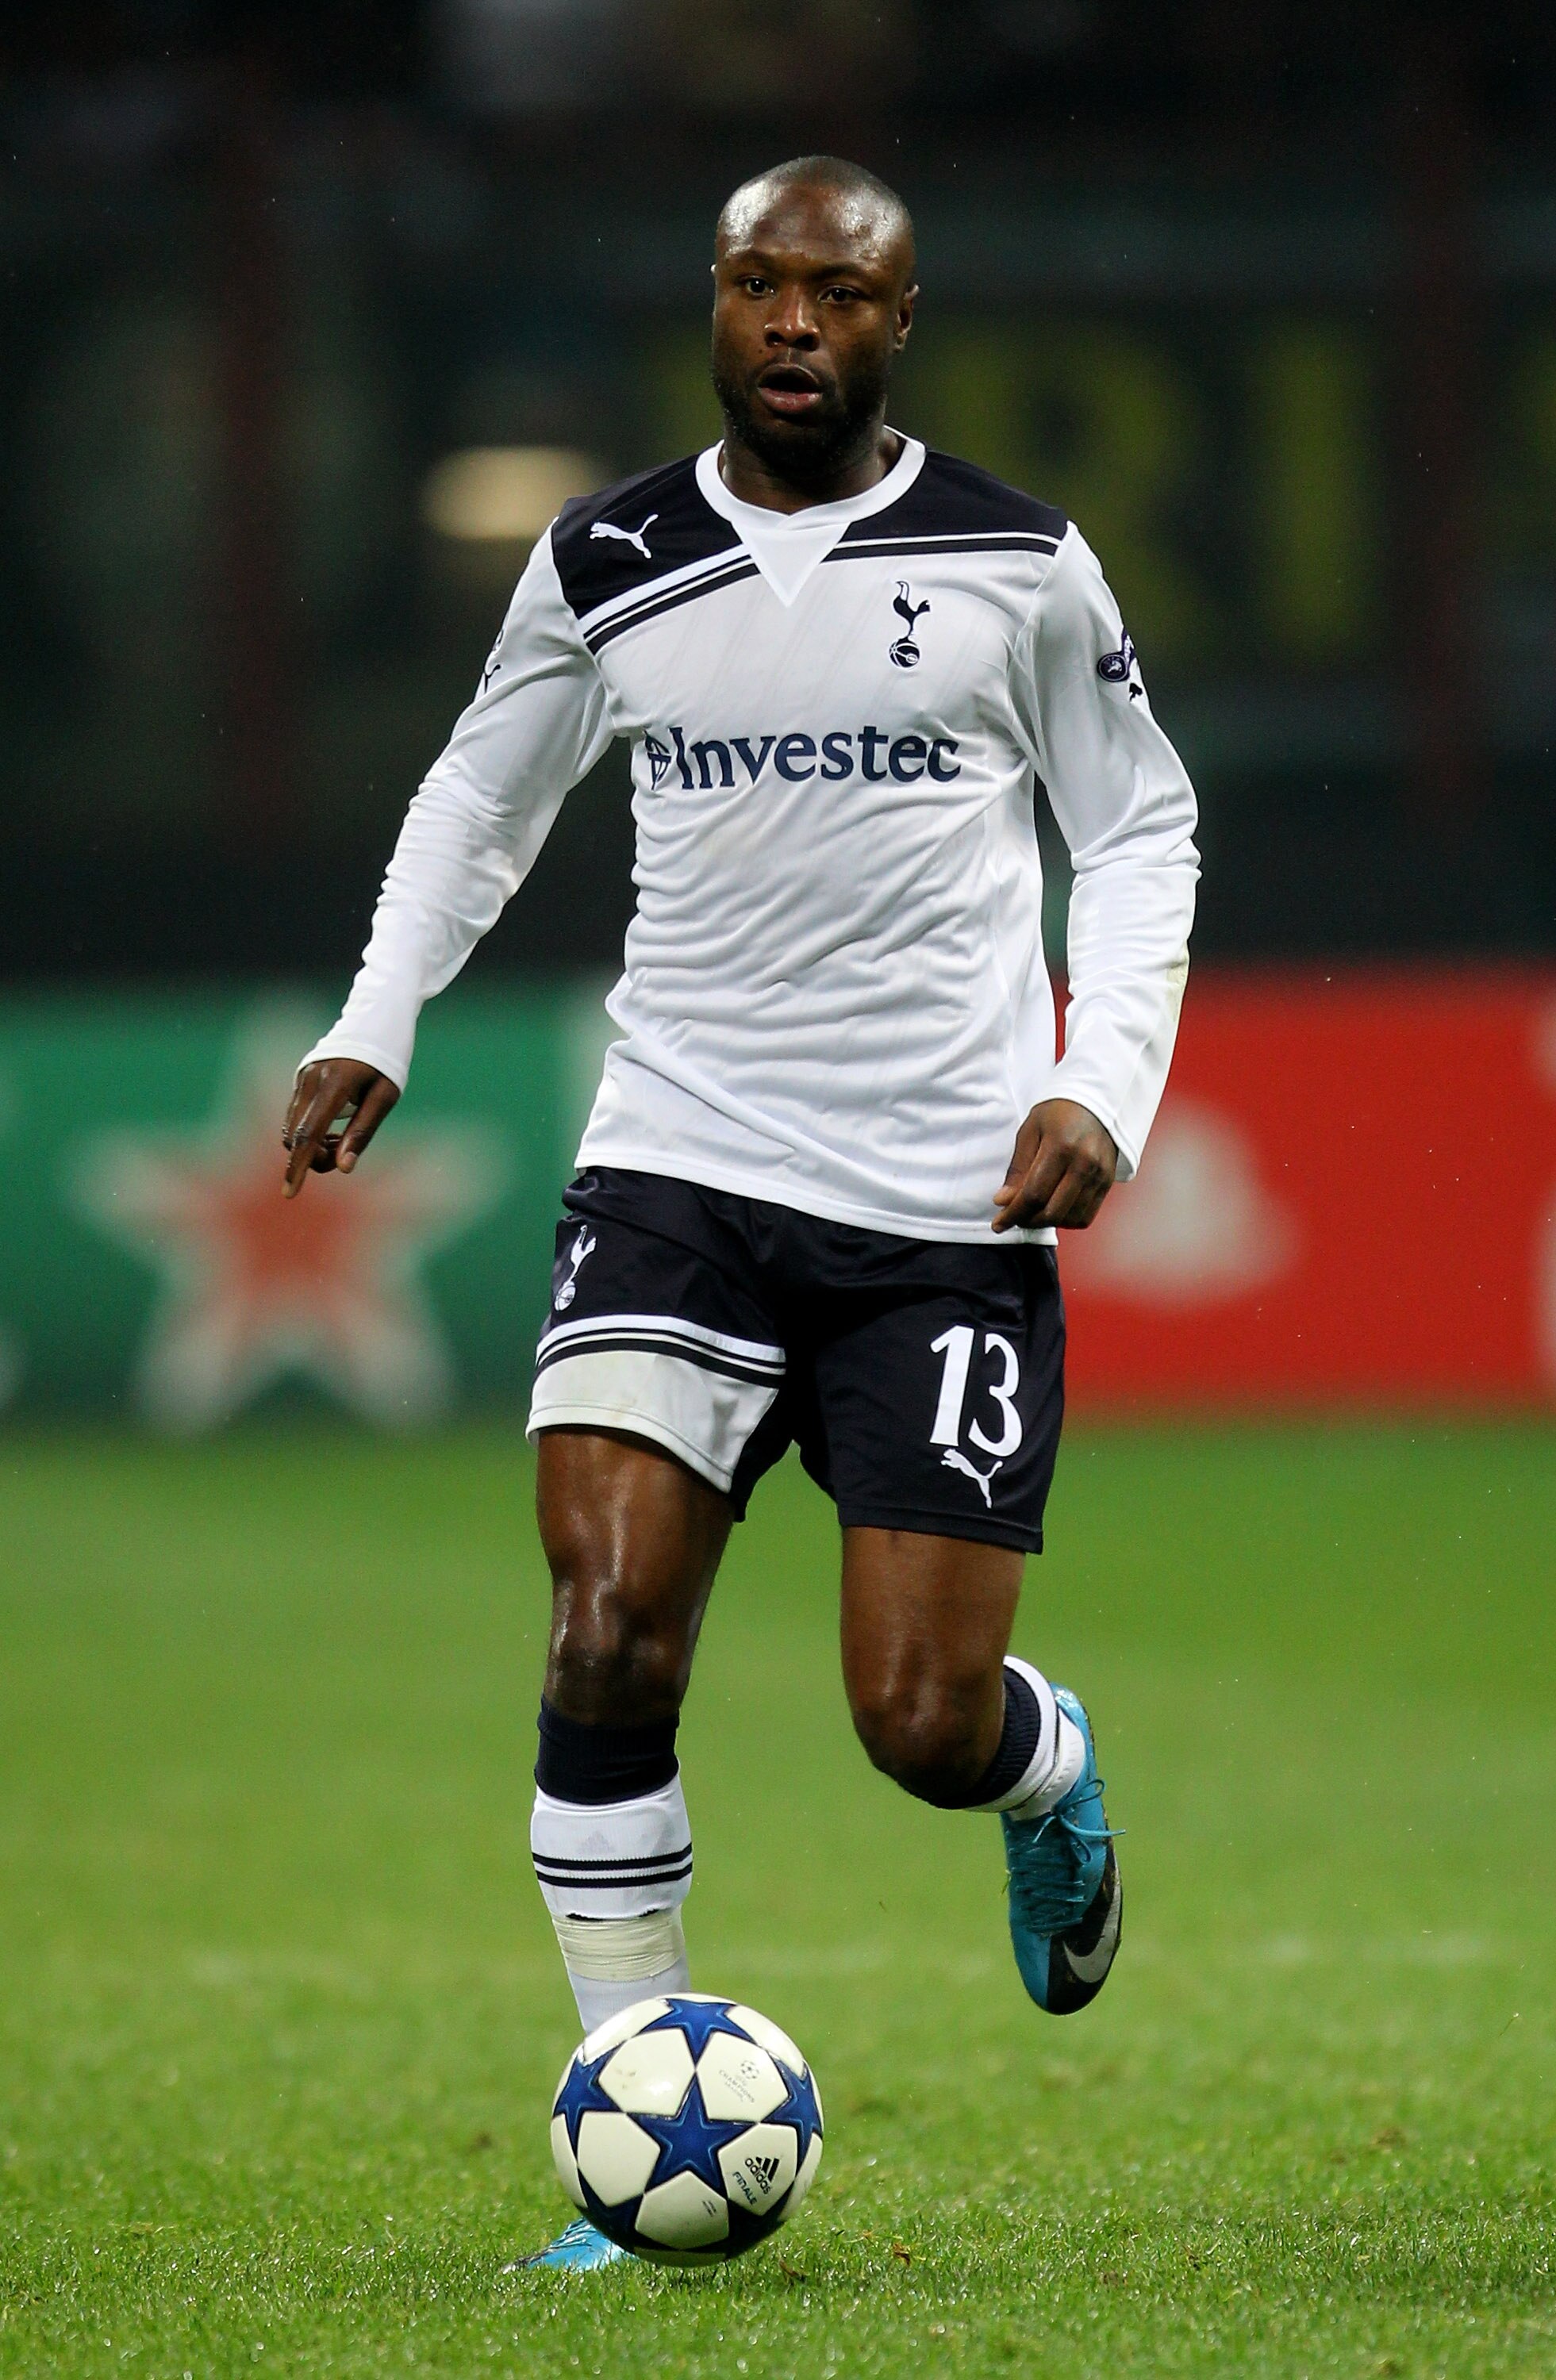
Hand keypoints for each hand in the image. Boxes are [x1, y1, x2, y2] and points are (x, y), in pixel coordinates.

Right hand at [281, 1058, 398, 1199]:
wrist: (372, 1025)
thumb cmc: (386, 1064)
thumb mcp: (384, 1098)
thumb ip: (362, 1133)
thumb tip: (344, 1168)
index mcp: (335, 1085)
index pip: (308, 1133)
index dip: (298, 1165)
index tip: (290, 1193)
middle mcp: (311, 1080)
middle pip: (296, 1136)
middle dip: (313, 1158)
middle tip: (341, 1155)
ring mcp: (302, 1078)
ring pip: (292, 1128)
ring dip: (311, 1146)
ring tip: (340, 1140)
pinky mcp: (299, 1079)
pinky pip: (295, 1116)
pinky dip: (308, 1132)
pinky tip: (331, 1130)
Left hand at [992, 1098, 1117, 1231]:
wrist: (1096, 1103)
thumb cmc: (1058, 1113)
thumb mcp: (1030, 1131)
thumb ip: (1018, 1169)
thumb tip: (1003, 1201)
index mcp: (1061, 1147)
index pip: (1033, 1194)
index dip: (1013, 1213)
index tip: (998, 1223)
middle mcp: (1084, 1164)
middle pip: (1052, 1212)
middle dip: (1027, 1221)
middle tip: (1013, 1217)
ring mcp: (1100, 1175)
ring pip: (1069, 1219)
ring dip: (1046, 1223)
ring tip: (1032, 1212)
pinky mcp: (1108, 1183)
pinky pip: (1086, 1216)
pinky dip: (1066, 1221)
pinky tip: (1053, 1210)